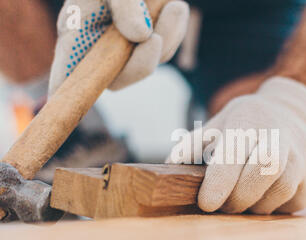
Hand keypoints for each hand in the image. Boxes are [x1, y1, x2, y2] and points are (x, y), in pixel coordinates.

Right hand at [48, 0, 188, 94]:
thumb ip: (124, 6)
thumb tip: (141, 36)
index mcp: (77, 32)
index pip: (67, 70)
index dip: (66, 87)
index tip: (63, 97)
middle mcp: (100, 47)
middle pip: (117, 80)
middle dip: (140, 64)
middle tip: (155, 39)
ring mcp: (126, 49)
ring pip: (148, 64)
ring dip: (165, 38)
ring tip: (170, 6)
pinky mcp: (150, 44)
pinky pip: (167, 50)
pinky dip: (174, 30)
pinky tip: (172, 7)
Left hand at [168, 77, 305, 213]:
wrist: (295, 111)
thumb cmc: (248, 123)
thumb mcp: (217, 125)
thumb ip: (191, 147)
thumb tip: (168, 170)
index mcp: (249, 119)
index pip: (236, 151)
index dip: (220, 181)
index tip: (207, 203)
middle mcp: (282, 132)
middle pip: (264, 171)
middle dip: (240, 197)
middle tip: (225, 205)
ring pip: (282, 190)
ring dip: (257, 204)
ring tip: (246, 198)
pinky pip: (296, 200)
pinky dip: (277, 204)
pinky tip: (267, 194)